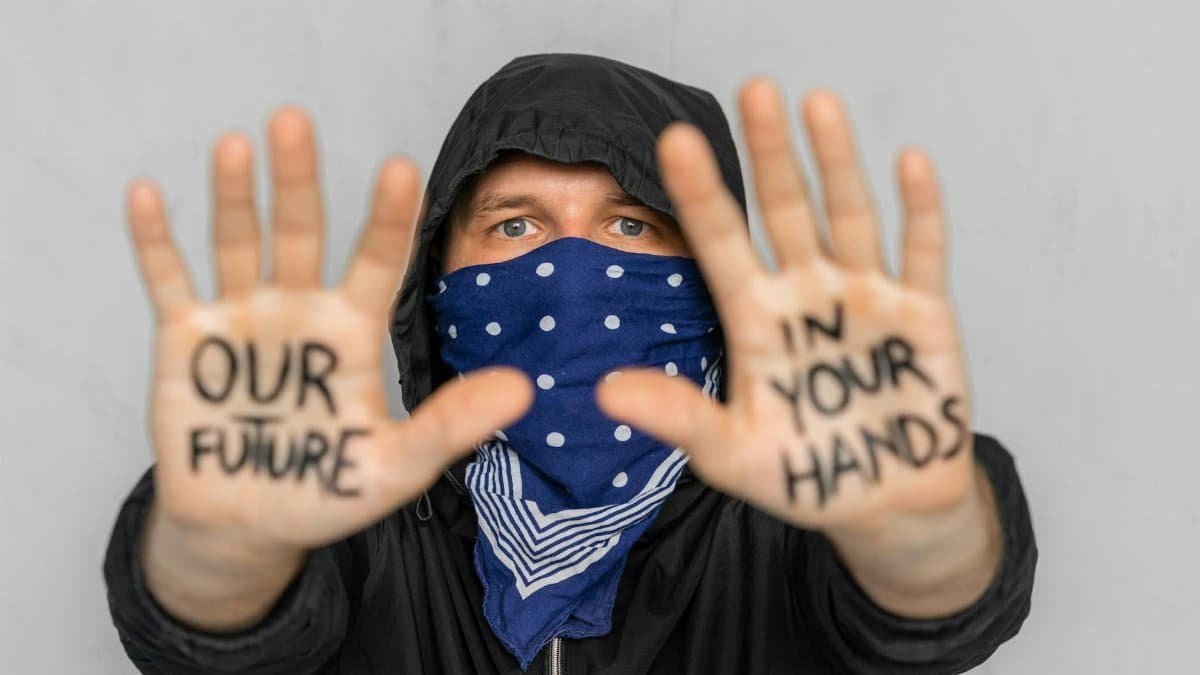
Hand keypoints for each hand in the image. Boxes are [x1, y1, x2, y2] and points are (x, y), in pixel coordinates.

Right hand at [126, 107, 531, 624]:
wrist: (250, 524)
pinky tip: (148, 192)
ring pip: (238, 244)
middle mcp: (299, 311)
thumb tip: (524, 389)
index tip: (401, 168)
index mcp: (352, 331)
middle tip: (294, 119)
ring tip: (235, 143)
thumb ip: (452, 425)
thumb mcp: (398, 465)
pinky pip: (170, 283)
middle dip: (297, 180)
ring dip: (233, 196)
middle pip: (300, 234)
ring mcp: (242, 320)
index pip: (376, 261)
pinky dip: (156, 242)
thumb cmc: (328, 492)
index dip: (388, 218)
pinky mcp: (188, 342)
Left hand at [597, 80, 974, 535]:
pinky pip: (923, 253)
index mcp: (756, 318)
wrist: (884, 501)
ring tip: (815, 102)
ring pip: (848, 214)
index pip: (720, 243)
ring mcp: (865, 297)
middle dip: (769, 153)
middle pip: (784, 210)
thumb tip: (605, 392)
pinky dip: (920, 210)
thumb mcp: (730, 452)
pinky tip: (910, 160)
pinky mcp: (922, 314)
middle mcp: (807, 293)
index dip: (701, 193)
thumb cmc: (804, 475)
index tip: (673, 140)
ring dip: (836, 162)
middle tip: (751, 90)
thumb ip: (678, 416)